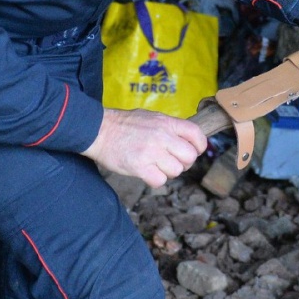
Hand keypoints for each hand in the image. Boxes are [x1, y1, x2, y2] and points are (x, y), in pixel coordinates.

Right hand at [82, 108, 207, 187]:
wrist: (99, 130)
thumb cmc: (125, 125)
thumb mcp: (151, 117)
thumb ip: (169, 128)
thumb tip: (187, 140)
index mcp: (166, 122)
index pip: (196, 134)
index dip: (199, 146)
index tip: (194, 151)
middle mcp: (162, 136)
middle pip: (189, 156)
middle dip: (184, 163)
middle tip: (172, 162)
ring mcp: (151, 152)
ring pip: (176, 171)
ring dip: (168, 172)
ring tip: (156, 166)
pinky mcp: (139, 166)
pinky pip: (160, 181)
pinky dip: (155, 180)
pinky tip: (147, 172)